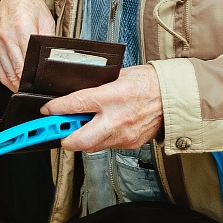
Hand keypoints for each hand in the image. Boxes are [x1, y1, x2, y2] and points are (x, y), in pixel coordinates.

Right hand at [0, 0, 55, 90]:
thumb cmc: (30, 7)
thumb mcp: (46, 21)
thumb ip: (48, 42)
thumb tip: (52, 62)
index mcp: (22, 29)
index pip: (27, 63)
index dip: (34, 78)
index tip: (41, 87)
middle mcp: (6, 37)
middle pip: (16, 71)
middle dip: (26, 85)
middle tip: (36, 93)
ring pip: (6, 74)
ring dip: (16, 85)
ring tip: (27, 91)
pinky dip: (7, 79)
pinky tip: (15, 83)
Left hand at [43, 65, 163, 152]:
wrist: (175, 97)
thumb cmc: (149, 82)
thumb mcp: (118, 76)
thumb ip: (96, 86)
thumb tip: (74, 92)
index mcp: (112, 96)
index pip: (75, 105)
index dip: (55, 109)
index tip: (47, 111)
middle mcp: (116, 119)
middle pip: (79, 140)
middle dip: (63, 137)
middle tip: (58, 129)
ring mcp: (124, 135)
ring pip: (91, 146)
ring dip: (81, 138)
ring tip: (82, 125)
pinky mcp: (130, 144)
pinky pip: (106, 145)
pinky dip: (100, 138)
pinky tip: (103, 127)